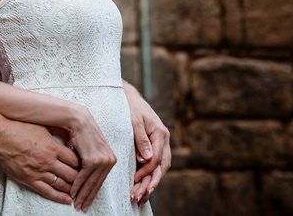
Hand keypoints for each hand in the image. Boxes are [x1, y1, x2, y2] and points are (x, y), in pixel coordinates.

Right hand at [0, 118, 78, 205]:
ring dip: (72, 189)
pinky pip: (48, 192)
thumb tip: (68, 136)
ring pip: (62, 185)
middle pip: (72, 174)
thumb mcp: (42, 127)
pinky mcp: (29, 179)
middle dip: (80, 178)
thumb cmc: (19, 128)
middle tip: (85, 180)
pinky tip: (67, 200)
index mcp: (53, 147)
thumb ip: (56, 135)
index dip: (84, 164)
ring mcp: (39, 172)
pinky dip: (60, 197)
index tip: (87, 166)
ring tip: (78, 191)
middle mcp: (48, 161)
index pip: (76, 160)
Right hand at [63, 106, 117, 211]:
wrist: (77, 120)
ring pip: (91, 182)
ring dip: (83, 195)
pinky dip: (78, 185)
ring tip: (76, 204)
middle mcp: (109, 160)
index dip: (93, 192)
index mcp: (110, 158)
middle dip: (88, 197)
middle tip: (81, 208)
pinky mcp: (94, 159)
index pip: (101, 180)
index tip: (86, 202)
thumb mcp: (90, 149)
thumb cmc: (81, 134)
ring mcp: (102, 160)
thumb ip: (92, 162)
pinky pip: (84, 176)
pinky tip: (72, 192)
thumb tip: (87, 177)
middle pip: (97, 184)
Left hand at [123, 82, 169, 204]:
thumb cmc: (130, 107)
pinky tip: (142, 188)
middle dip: (151, 183)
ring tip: (140, 197)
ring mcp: (160, 144)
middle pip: (161, 167)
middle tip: (139, 195)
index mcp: (161, 133)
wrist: (129, 97)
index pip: (157, 158)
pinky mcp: (153, 147)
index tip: (135, 180)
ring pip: (159, 168)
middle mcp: (163, 140)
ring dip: (150, 183)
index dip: (147, 171)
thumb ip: (141, 139)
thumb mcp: (134, 120)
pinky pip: (154, 165)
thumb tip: (147, 158)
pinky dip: (149, 177)